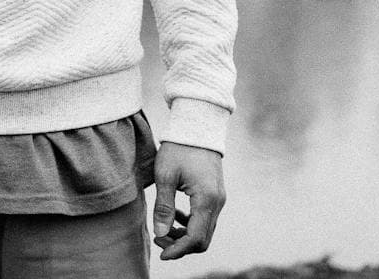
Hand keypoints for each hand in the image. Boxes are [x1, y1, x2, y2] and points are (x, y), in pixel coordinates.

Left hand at [152, 141, 224, 260]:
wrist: (198, 124)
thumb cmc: (179, 147)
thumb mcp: (165, 175)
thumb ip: (164, 207)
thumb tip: (161, 234)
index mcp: (206, 199)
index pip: (195, 238)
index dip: (178, 250)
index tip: (161, 254)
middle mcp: (217, 202)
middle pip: (203, 239)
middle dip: (181, 246)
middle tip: (159, 240)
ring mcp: (219, 199)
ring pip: (205, 230)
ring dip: (185, 236)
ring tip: (163, 230)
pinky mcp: (216, 194)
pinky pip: (206, 219)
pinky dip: (191, 224)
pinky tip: (175, 216)